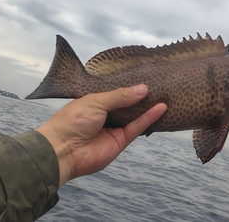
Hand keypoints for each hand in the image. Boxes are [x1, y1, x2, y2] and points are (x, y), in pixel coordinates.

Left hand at [35, 85, 166, 187]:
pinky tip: (161, 108)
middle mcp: (106, 115)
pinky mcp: (121, 141)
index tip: (146, 77)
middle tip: (160, 85)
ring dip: (148, 107)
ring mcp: (114, 128)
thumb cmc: (73, 120)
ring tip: (165, 95)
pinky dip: (149, 118)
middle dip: (142, 96)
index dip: (130, 86)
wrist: (63, 150)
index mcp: (96, 102)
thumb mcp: (96, 101)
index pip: (116, 92)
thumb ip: (120, 96)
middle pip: (128, 105)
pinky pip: (137, 127)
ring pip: (135, 116)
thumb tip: (143, 88)